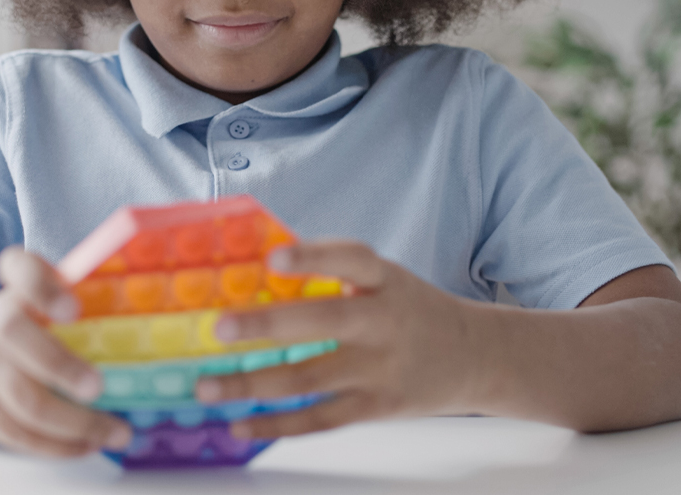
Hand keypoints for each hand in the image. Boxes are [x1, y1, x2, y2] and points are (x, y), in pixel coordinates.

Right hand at [0, 246, 131, 455]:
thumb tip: (161, 295)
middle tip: (98, 386)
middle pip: (11, 331)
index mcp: (22, 286)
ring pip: (21, 396)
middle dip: (57, 363)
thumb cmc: (48, 329)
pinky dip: (56, 444)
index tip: (74, 309)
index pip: (19, 267)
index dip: (42, 286)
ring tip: (116, 431)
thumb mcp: (69, 304)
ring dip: (73, 422)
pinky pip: (15, 432)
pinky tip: (87, 444)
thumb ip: (101, 295)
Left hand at [194, 241, 478, 438]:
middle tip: (219, 327)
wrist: (474, 356)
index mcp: (384, 280)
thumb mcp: (384, 278)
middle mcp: (384, 323)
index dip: (313, 256)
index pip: (350, 259)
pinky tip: (238, 424)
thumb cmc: (409, 309)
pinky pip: (320, 419)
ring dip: (252, 384)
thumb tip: (253, 261)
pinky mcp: (377, 407)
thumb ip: (331, 271)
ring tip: (206, 387)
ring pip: (310, 379)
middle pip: (324, 322)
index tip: (273, 257)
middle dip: (268, 325)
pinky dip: (277, 425)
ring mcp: (380, 369)